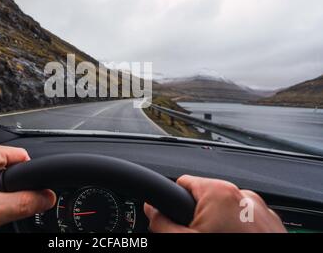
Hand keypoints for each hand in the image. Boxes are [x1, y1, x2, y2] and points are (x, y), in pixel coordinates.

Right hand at [144, 175, 285, 232]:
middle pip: (205, 199)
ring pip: (226, 211)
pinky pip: (246, 221)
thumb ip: (162, 223)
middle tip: (198, 236)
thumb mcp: (185, 240)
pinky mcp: (272, 224)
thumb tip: (152, 209)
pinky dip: (237, 231)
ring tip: (219, 240)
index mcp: (219, 192)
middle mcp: (243, 195)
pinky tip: (234, 242)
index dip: (174, 202)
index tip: (175, 219)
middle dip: (198, 218)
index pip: (183, 183)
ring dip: (219, 225)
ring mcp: (261, 210)